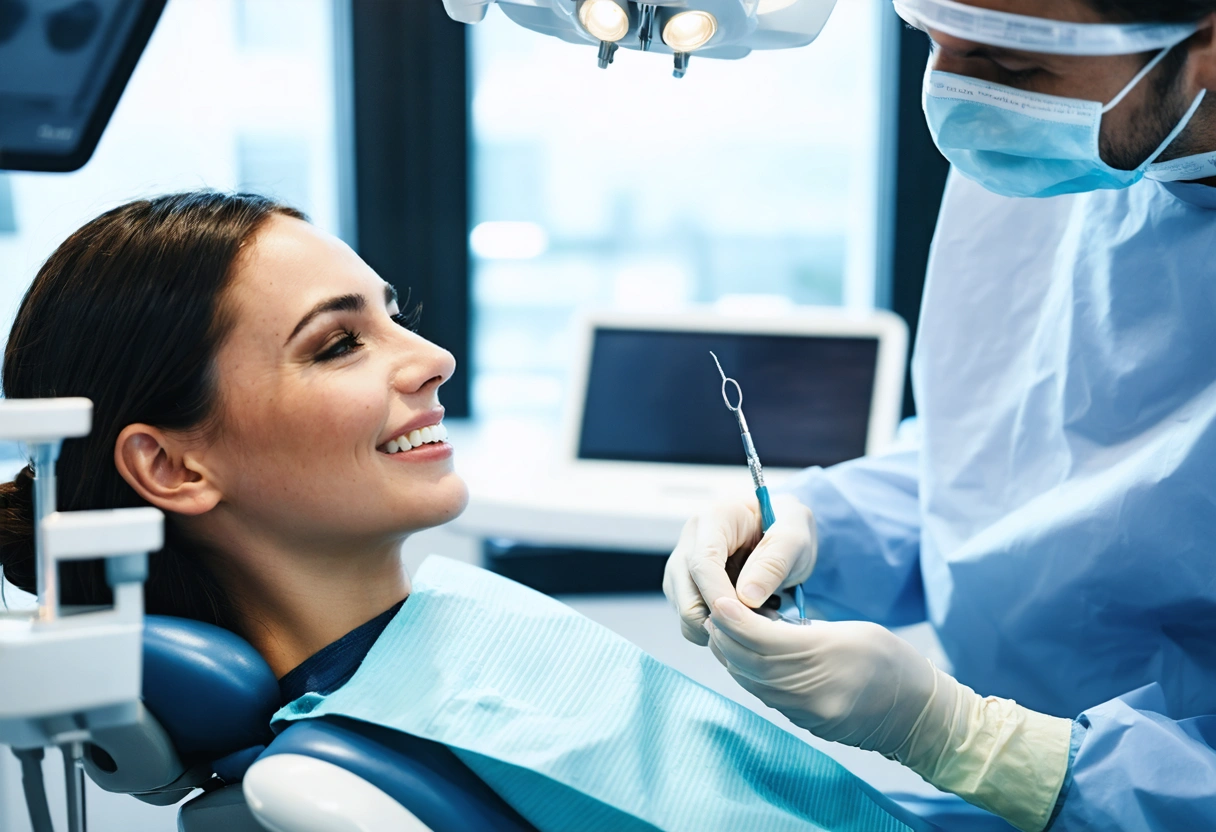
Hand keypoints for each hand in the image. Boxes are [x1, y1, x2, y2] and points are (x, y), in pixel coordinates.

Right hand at [662, 493, 816, 645]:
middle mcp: (690, 541)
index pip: (702, 562)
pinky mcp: (687, 588)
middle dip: (718, 619)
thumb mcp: (794, 538)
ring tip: (758, 621)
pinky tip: (746, 620)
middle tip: (758, 628)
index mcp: (713, 519)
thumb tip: (746, 597)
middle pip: (685, 592)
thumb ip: (773, 563)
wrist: (782, 532)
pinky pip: (693, 621)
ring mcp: (684, 566)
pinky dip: (719, 630)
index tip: (745, 618)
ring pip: (686, 612)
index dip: (719, 595)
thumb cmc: (787, 527)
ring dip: (720, 628)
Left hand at [705, 597, 934, 753]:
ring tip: (720, 633)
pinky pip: (765, 697)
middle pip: (750, 663)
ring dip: (731, 657)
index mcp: (825, 656)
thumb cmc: (893, 662)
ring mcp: (806, 712)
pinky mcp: (805, 723)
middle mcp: (810, 689)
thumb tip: (762, 624)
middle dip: (724, 637)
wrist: (919, 717)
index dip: (735, 619)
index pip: (763, 639)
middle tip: (712, 613)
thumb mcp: (853, 630)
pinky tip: (743, 658)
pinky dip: (747, 675)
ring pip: (752, 683)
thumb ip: (805, 628)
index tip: (718, 601)